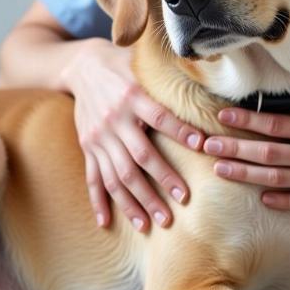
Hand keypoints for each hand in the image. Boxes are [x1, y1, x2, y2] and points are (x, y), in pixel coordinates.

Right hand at [64, 38, 203, 230]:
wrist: (81, 65)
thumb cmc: (123, 66)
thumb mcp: (143, 66)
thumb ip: (170, 78)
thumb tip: (208, 76)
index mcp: (132, 96)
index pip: (159, 117)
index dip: (179, 131)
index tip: (202, 145)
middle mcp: (114, 119)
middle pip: (140, 157)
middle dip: (162, 181)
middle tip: (183, 201)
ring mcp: (98, 137)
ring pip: (117, 176)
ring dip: (135, 202)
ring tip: (153, 223)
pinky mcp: (88, 147)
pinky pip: (92, 178)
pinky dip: (99, 201)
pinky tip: (106, 223)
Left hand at [202, 90, 289, 210]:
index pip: (276, 124)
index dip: (247, 120)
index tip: (223, 117)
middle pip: (268, 152)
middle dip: (234, 148)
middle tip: (207, 145)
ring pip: (276, 178)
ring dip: (245, 174)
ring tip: (220, 170)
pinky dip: (278, 200)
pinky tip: (259, 197)